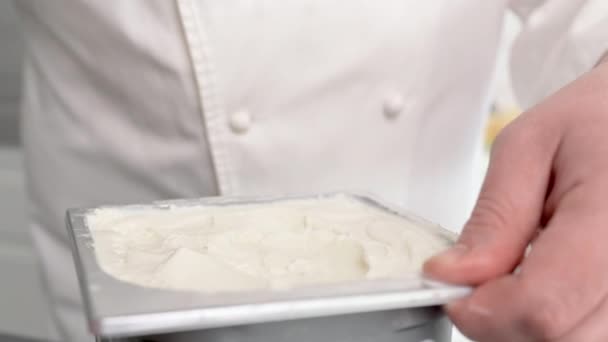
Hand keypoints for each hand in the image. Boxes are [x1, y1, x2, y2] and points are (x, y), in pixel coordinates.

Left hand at [424, 62, 607, 341]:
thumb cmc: (595, 120)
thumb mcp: (527, 149)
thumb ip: (494, 219)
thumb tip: (453, 276)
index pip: (541, 306)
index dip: (484, 310)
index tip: (453, 289)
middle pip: (558, 338)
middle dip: (502, 320)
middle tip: (482, 280)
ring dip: (531, 322)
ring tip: (522, 273)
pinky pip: (595, 331)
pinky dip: (559, 318)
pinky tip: (549, 282)